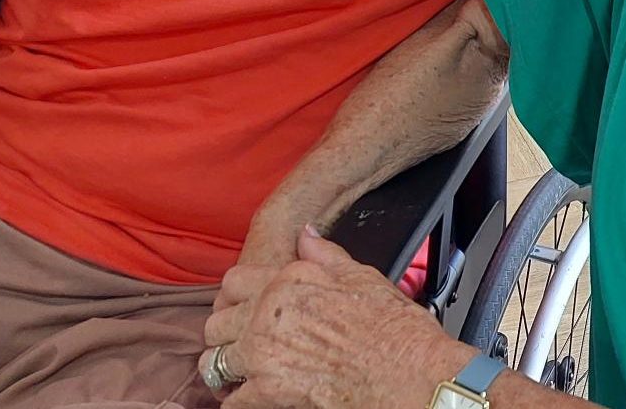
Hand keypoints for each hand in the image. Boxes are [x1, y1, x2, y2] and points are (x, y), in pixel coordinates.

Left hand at [205, 227, 470, 408]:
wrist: (412, 375)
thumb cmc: (396, 331)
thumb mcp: (363, 277)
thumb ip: (325, 255)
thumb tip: (306, 235)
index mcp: (288, 281)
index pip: (233, 282)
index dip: (234, 300)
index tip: (241, 313)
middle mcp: (268, 313)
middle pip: (216, 324)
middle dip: (226, 338)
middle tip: (241, 349)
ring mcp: (264, 353)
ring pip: (214, 362)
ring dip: (225, 371)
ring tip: (242, 377)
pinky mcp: (268, 391)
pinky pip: (232, 401)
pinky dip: (239, 403)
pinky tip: (255, 400)